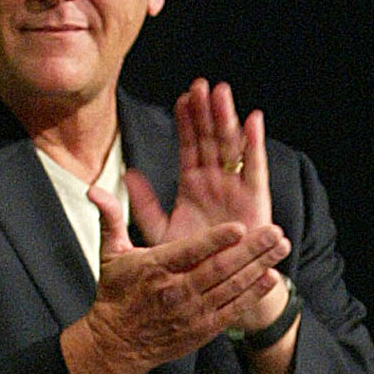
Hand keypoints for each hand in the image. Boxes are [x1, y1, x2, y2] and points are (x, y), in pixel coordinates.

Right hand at [61, 190, 288, 373]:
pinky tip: (270, 277)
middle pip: (219, 269)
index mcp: (155, 269)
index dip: (216, 241)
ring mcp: (192, 312)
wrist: (116, 344)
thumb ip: (110, 218)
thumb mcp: (110, 254)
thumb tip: (95, 190)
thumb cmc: (116, 295)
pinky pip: (232, 308)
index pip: (190, 252)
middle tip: (274, 232)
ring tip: (279, 249)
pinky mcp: (203, 328)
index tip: (238, 227)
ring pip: (231, 287)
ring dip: (258, 267)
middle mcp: (176, 292)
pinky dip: (253, 294)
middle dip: (251, 250)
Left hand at [126, 80, 293, 346]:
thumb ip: (141, 205)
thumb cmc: (191, 263)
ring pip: (230, 145)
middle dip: (206, 111)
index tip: (181, 97)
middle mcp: (215, 182)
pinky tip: (252, 119)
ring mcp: (235, 188)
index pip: (189, 146)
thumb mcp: (159, 232)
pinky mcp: (254, 199)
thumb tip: (118, 178)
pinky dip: (254, 142)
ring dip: (227, 118)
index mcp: (193, 186)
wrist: (220, 289)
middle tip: (201, 84)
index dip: (186, 121)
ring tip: (221, 91)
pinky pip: (254, 166)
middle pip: (210, 138)